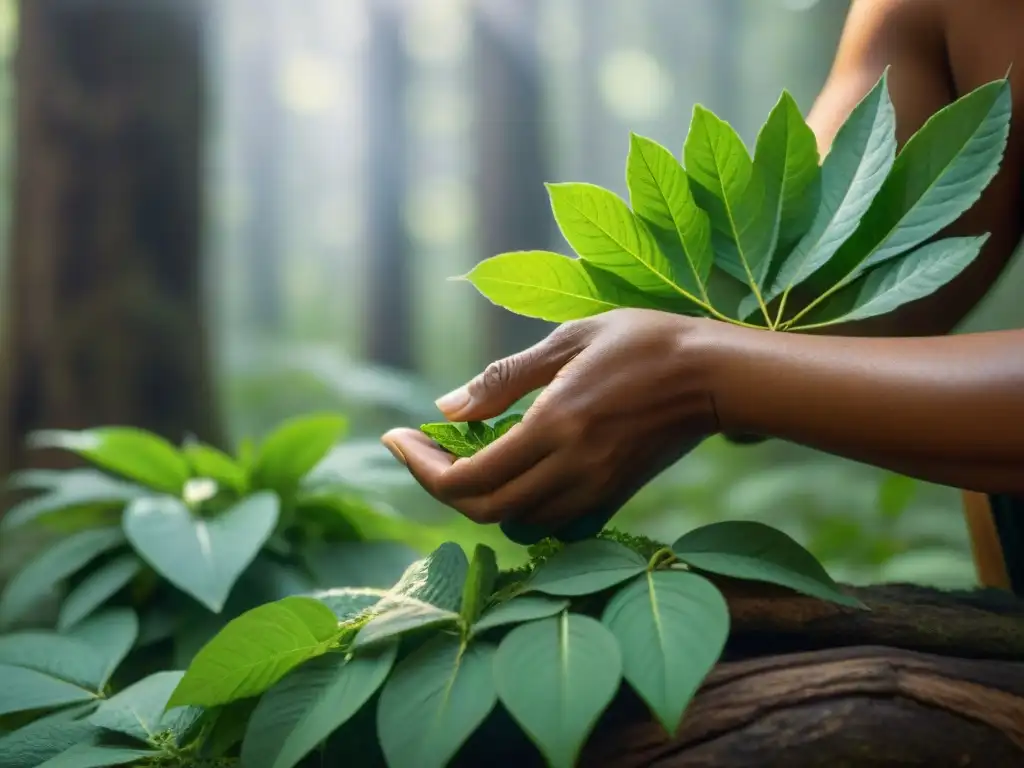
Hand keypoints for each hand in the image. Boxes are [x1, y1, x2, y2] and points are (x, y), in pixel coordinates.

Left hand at [380, 309, 723, 528]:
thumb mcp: (569, 340)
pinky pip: (551, 524)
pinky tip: (511, 470)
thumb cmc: (643, 343)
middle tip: (419, 447)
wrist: (715, 376)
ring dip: (478, 496)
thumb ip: (504, 378)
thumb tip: (445, 409)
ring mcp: (595, 490)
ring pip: (514, 521)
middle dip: (439, 484)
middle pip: (483, 509)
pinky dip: (520, 507)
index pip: (467, 477)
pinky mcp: (613, 497)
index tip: (396, 437)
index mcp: (556, 426)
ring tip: (461, 453)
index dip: (420, 466)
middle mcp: (572, 468)